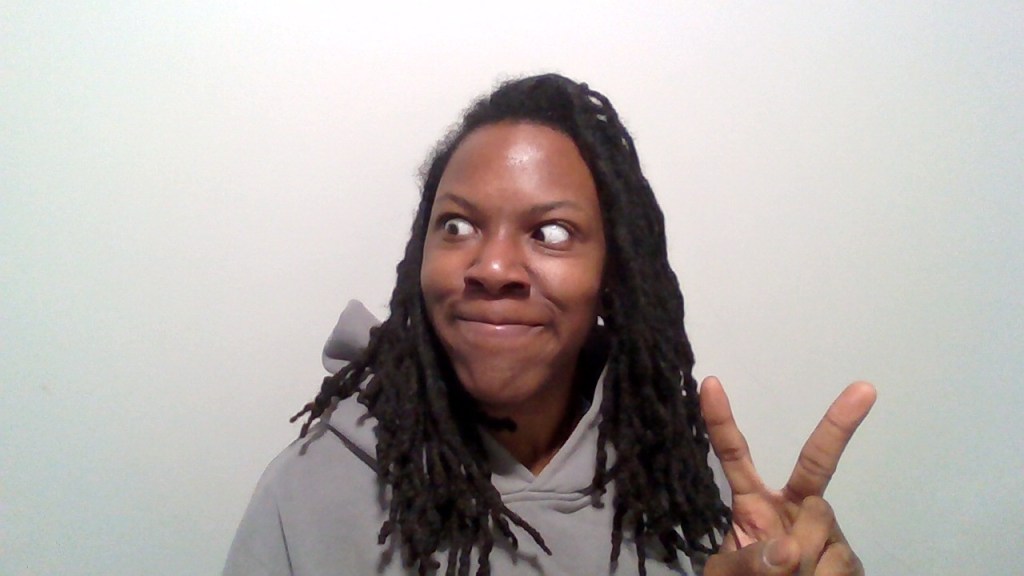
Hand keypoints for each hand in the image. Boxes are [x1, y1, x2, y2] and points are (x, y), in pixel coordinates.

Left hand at [699, 376, 875, 574]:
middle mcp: (794, 508)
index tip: (710, 383)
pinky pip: (839, 561)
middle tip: (864, 389)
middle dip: (838, 423)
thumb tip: (791, 551)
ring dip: (803, 560)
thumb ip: (745, 562)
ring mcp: (826, 532)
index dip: (721, 422)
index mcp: (753, 504)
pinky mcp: (850, 559)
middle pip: (815, 465)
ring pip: (821, 521)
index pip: (735, 457)